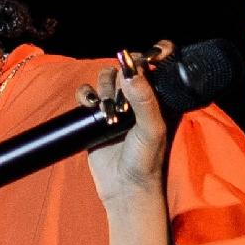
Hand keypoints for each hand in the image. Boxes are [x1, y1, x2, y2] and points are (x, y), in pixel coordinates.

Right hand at [82, 47, 174, 244]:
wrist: (123, 189)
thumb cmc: (146, 161)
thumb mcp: (151, 128)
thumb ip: (144, 98)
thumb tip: (130, 69)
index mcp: (159, 98)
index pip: (157, 65)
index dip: (152, 55)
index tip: (147, 56)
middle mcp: (138, 99)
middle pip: (126, 68)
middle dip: (120, 76)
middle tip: (120, 95)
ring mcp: (116, 107)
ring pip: (106, 79)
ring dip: (103, 89)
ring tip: (106, 110)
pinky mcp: (96, 117)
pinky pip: (87, 95)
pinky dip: (86, 96)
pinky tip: (90, 106)